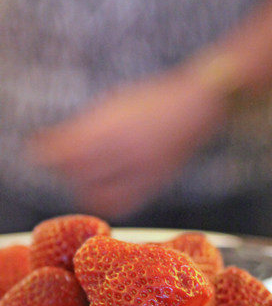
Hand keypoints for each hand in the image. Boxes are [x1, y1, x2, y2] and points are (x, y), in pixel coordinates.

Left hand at [26, 66, 229, 218]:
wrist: (197, 110)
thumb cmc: (152, 102)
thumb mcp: (114, 105)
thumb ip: (85, 128)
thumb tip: (52, 148)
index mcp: (115, 127)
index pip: (68, 151)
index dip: (48, 153)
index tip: (41, 150)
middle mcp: (128, 153)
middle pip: (80, 175)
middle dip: (65, 170)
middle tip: (60, 162)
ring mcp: (143, 172)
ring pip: (99, 195)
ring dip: (83, 189)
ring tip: (81, 179)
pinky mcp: (154, 185)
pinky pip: (121, 204)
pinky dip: (105, 200)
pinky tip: (102, 191)